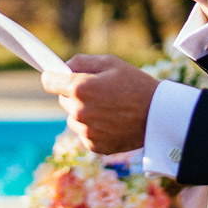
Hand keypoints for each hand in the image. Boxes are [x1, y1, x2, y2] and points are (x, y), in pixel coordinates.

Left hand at [41, 54, 158, 154]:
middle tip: (96, 91)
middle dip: (73, 94)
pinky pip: (84, 133)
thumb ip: (81, 62)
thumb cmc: (136, 84)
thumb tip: (62, 67)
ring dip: (82, 112)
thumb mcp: (110, 63)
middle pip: (62, 99)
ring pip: (73, 117)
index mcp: (80, 88)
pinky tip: (111, 122)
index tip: (54, 75)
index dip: (51, 76)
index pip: (48, 81)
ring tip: (107, 107)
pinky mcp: (94, 145)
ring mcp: (86, 130)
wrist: (159, 115)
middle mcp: (79, 111)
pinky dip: (93, 128)